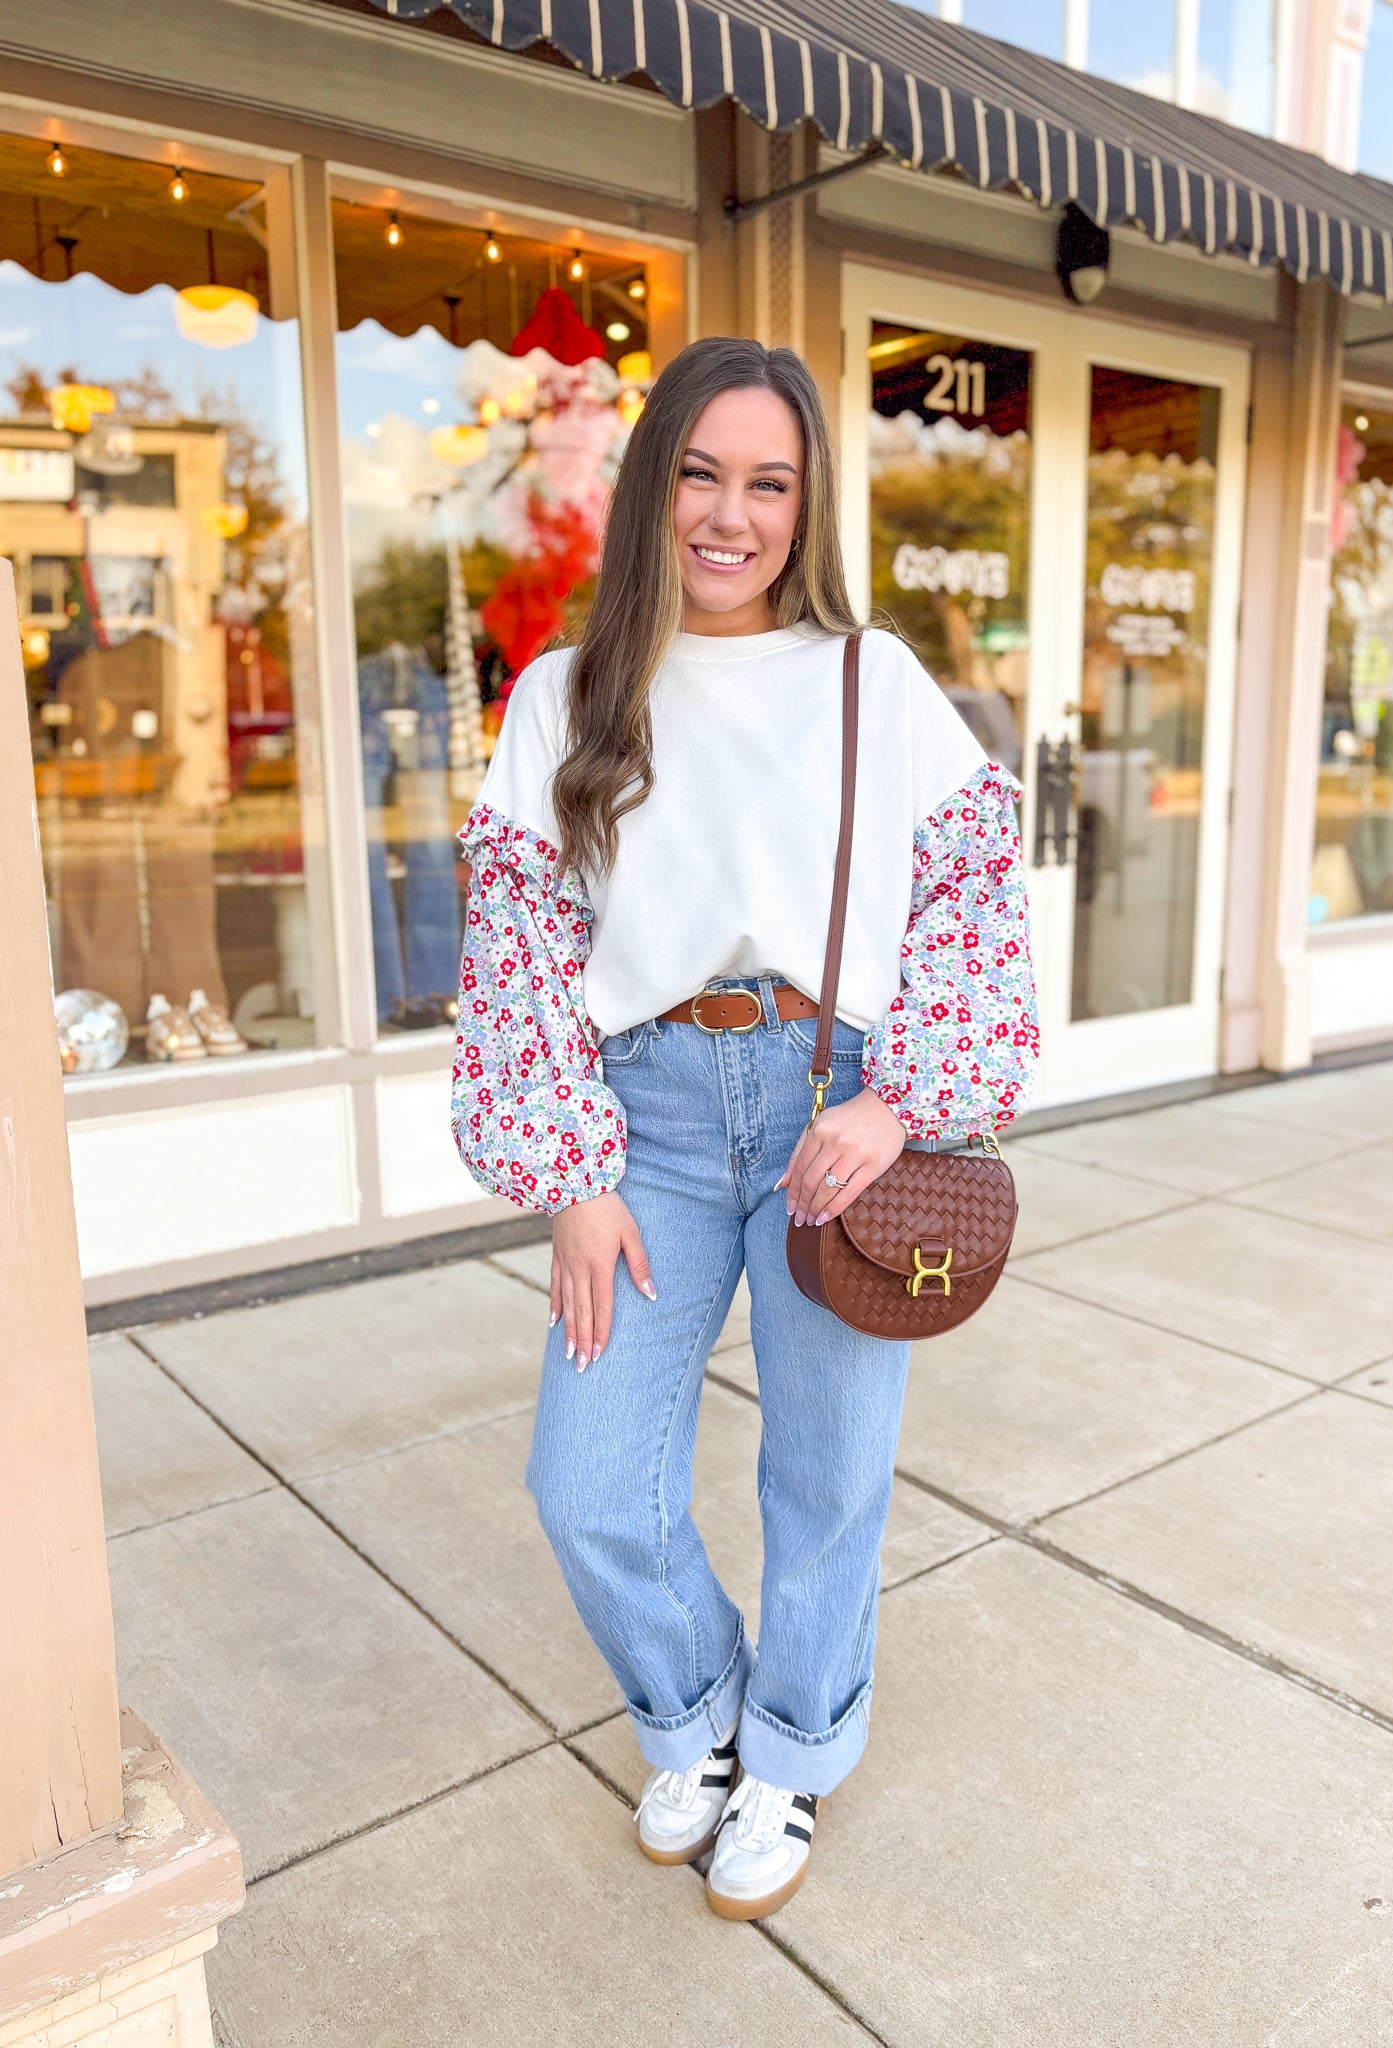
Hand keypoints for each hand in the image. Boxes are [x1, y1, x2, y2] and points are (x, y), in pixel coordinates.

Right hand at [550, 1189, 654, 1370]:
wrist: (574, 1183)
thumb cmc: (608, 1207)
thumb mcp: (631, 1233)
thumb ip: (640, 1265)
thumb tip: (651, 1293)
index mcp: (600, 1265)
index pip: (602, 1307)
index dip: (601, 1332)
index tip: (600, 1353)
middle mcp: (580, 1269)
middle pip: (582, 1312)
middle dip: (583, 1341)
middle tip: (582, 1366)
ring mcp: (565, 1264)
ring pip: (567, 1304)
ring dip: (569, 1331)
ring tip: (569, 1353)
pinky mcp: (557, 1256)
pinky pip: (555, 1287)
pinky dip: (556, 1306)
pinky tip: (555, 1323)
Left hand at [779, 1088, 906, 1226]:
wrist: (887, 1108)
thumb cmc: (850, 1118)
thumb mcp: (821, 1125)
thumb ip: (800, 1151)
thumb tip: (783, 1183)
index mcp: (819, 1130)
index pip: (800, 1167)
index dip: (793, 1191)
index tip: (790, 1207)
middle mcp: (835, 1142)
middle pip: (812, 1180)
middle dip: (803, 1204)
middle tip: (800, 1219)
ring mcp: (854, 1154)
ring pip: (828, 1188)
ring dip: (816, 1208)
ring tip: (812, 1220)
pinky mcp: (873, 1165)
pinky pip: (849, 1192)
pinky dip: (834, 1208)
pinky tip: (826, 1217)